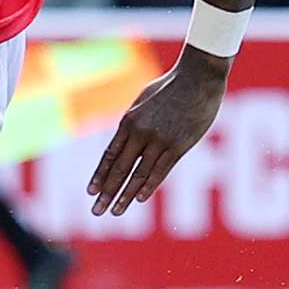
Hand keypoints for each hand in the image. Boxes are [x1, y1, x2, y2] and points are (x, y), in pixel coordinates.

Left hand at [86, 51, 227, 214]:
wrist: (198, 77)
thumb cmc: (171, 85)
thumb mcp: (143, 100)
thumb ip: (134, 122)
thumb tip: (126, 139)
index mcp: (128, 121)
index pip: (110, 155)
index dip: (100, 175)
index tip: (90, 192)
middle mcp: (140, 133)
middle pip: (119, 169)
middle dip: (106, 192)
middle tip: (96, 211)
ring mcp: (159, 140)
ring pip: (138, 174)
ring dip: (125, 195)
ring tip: (114, 211)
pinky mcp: (178, 145)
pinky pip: (160, 171)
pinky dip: (148, 187)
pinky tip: (138, 200)